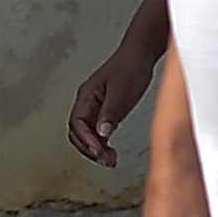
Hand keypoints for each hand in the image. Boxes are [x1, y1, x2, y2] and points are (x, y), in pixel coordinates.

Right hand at [67, 32, 151, 168]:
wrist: (140, 55)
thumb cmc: (131, 67)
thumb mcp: (122, 92)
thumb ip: (111, 113)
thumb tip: (102, 134)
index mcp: (86, 96)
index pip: (77, 123)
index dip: (86, 140)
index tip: (100, 151)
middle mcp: (87, 103)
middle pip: (77, 133)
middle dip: (89, 149)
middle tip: (105, 160)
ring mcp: (95, 108)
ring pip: (87, 135)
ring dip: (95, 150)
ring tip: (110, 161)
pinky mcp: (105, 111)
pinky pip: (97, 132)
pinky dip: (102, 144)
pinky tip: (112, 151)